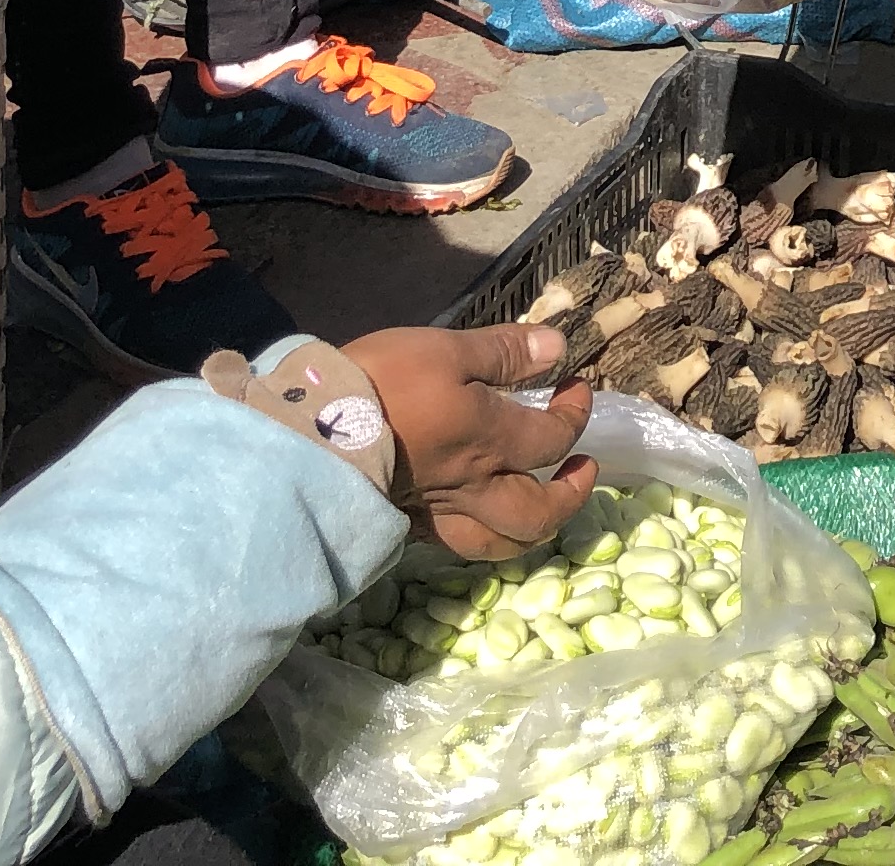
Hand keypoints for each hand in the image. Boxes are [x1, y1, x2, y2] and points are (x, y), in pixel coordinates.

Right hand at [344, 323, 596, 561]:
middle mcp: (475, 488)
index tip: (576, 390)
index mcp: (491, 441)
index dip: (576, 414)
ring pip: (500, 544)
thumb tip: (559, 349)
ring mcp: (441, 514)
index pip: (554, 438)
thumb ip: (503, 352)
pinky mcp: (409, 526)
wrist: (313, 436)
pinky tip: (478, 517)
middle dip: (571, 496)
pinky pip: (456, 546)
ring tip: (541, 507)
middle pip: (539, 514)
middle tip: (581, 470)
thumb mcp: (446, 350)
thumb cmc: (383, 385)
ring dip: (532, 530)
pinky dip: (481, 536)